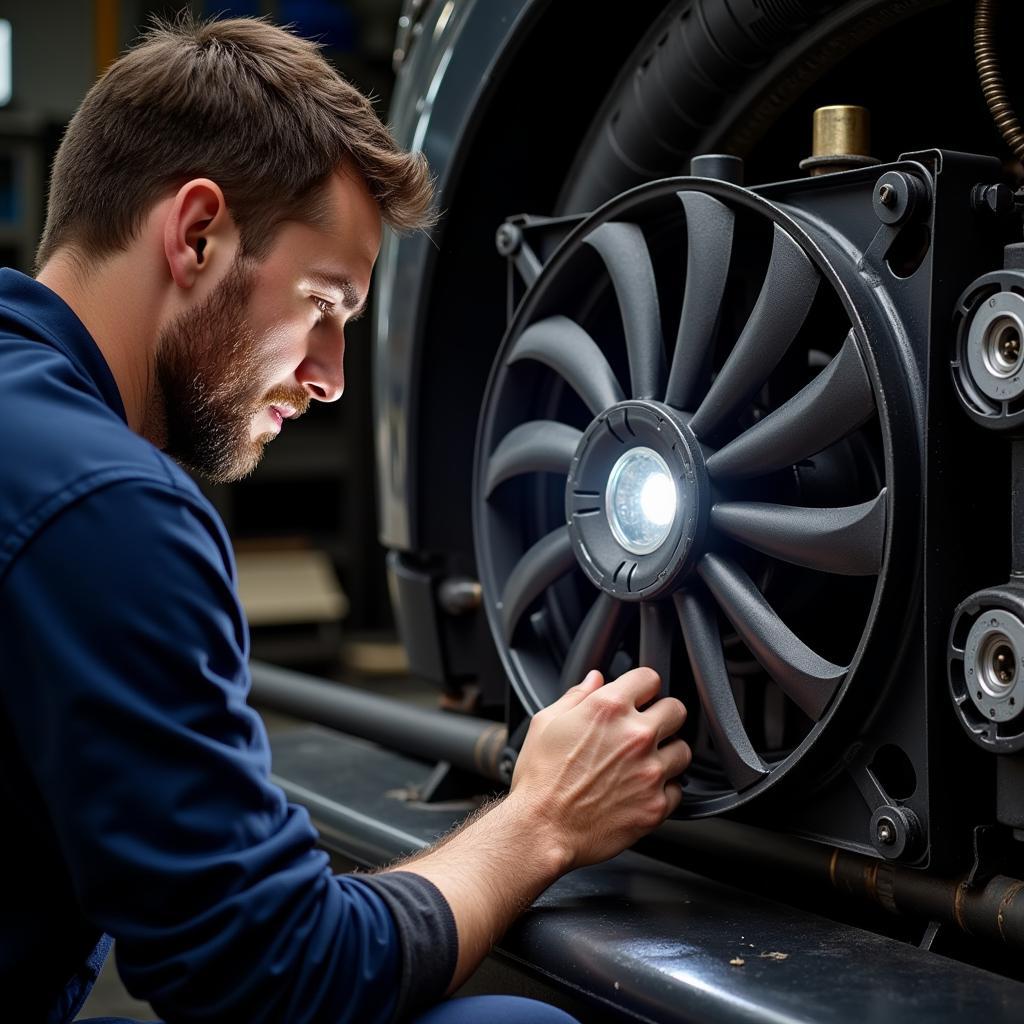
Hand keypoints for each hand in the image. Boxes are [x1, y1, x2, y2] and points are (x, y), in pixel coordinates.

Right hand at [508, 667, 690, 869]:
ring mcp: (650, 772)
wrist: (542, 829)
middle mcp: (636, 736)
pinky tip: (641, 790)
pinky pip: (677, 790)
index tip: (639, 697)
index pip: (650, 678)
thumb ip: (576, 696)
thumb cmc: (540, 779)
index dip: (643, 686)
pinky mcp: (656, 805)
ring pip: (683, 750)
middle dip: (663, 715)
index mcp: (608, 709)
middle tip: (648, 728)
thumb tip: (595, 679)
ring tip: (645, 762)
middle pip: (677, 710)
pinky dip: (664, 790)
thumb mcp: (546, 724)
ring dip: (668, 753)